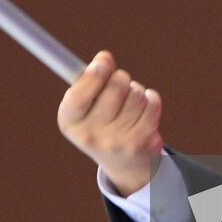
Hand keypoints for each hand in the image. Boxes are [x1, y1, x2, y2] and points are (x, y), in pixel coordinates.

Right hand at [57, 50, 163, 195]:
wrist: (122, 163)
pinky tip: (142, 108)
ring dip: (135, 90)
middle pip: (115, 88)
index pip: (78, 98)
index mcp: (70, 122)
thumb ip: (89, 80)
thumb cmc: (99, 121)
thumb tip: (104, 58)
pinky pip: (151, 104)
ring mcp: (117, 142)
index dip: (92, 76)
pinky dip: (149, 99)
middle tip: (119, 79)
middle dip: (120, 77)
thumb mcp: (84, 104)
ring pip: (136, 94)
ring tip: (129, 101)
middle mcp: (91, 137)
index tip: (104, 61)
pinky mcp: (142, 144)